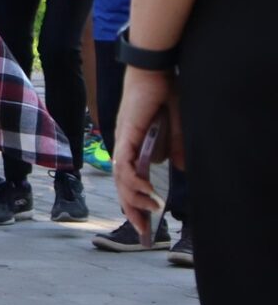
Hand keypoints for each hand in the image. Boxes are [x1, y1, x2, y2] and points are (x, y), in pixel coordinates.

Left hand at [111, 66, 182, 238]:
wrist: (153, 72)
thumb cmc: (162, 95)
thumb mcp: (174, 127)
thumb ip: (175, 147)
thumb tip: (181, 168)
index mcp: (133, 146)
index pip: (129, 180)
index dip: (134, 202)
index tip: (144, 224)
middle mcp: (124, 146)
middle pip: (122, 185)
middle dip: (131, 210)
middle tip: (142, 232)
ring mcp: (123, 141)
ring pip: (121, 178)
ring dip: (135, 197)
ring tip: (151, 210)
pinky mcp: (127, 135)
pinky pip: (126, 163)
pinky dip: (133, 179)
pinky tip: (146, 191)